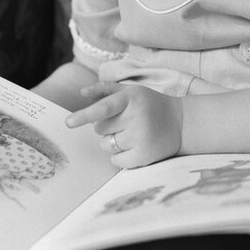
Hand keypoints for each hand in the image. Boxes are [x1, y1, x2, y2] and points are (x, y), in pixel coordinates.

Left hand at [65, 82, 182, 168]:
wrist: (181, 123)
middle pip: (100, 128)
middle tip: (125, 122)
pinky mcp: (144, 156)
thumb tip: (81, 93)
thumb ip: (105, 89)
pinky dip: (120, 156)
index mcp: (132, 98)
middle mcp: (136, 118)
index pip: (104, 108)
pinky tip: (134, 146)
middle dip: (107, 126)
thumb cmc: (150, 105)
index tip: (68, 122)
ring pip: (105, 145)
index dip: (85, 115)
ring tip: (131, 134)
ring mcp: (141, 138)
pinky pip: (115, 161)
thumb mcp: (132, 91)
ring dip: (112, 142)